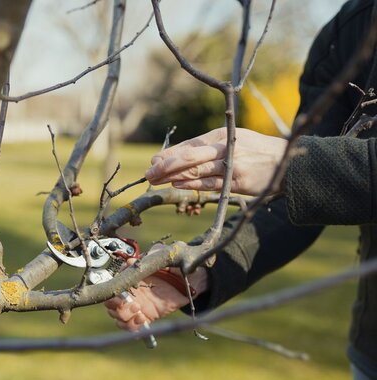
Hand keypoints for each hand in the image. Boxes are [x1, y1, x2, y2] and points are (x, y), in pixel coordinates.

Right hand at [104, 260, 207, 331]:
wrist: (189, 280)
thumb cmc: (174, 266)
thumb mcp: (163, 256)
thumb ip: (149, 256)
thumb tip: (131, 261)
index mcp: (129, 278)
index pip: (112, 288)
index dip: (113, 293)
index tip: (122, 296)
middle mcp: (129, 293)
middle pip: (111, 305)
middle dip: (117, 308)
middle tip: (133, 306)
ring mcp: (136, 306)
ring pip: (118, 317)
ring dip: (125, 318)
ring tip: (139, 314)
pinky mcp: (144, 317)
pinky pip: (131, 327)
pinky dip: (133, 327)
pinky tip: (142, 321)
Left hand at [145, 128, 287, 195]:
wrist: (290, 162)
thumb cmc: (257, 152)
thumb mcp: (235, 140)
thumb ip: (209, 147)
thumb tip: (180, 155)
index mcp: (222, 135)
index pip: (189, 144)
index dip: (169, 153)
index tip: (153, 160)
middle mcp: (225, 147)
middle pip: (189, 155)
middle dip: (166, 164)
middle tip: (149, 172)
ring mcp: (232, 164)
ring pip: (197, 170)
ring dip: (173, 176)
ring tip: (156, 179)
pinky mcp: (238, 181)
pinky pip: (210, 183)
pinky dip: (192, 184)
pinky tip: (176, 184)